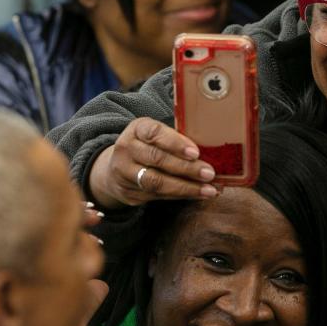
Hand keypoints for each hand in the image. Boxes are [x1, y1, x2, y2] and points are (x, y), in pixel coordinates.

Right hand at [88, 118, 217, 209]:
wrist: (116, 167)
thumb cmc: (147, 146)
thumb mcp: (155, 134)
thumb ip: (175, 138)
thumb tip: (210, 150)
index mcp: (136, 129)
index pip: (155, 133)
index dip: (176, 143)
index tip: (196, 152)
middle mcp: (126, 149)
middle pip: (157, 159)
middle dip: (186, 168)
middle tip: (209, 173)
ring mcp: (124, 173)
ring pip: (156, 182)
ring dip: (186, 187)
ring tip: (208, 190)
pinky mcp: (129, 193)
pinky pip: (158, 196)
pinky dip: (181, 196)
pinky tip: (197, 194)